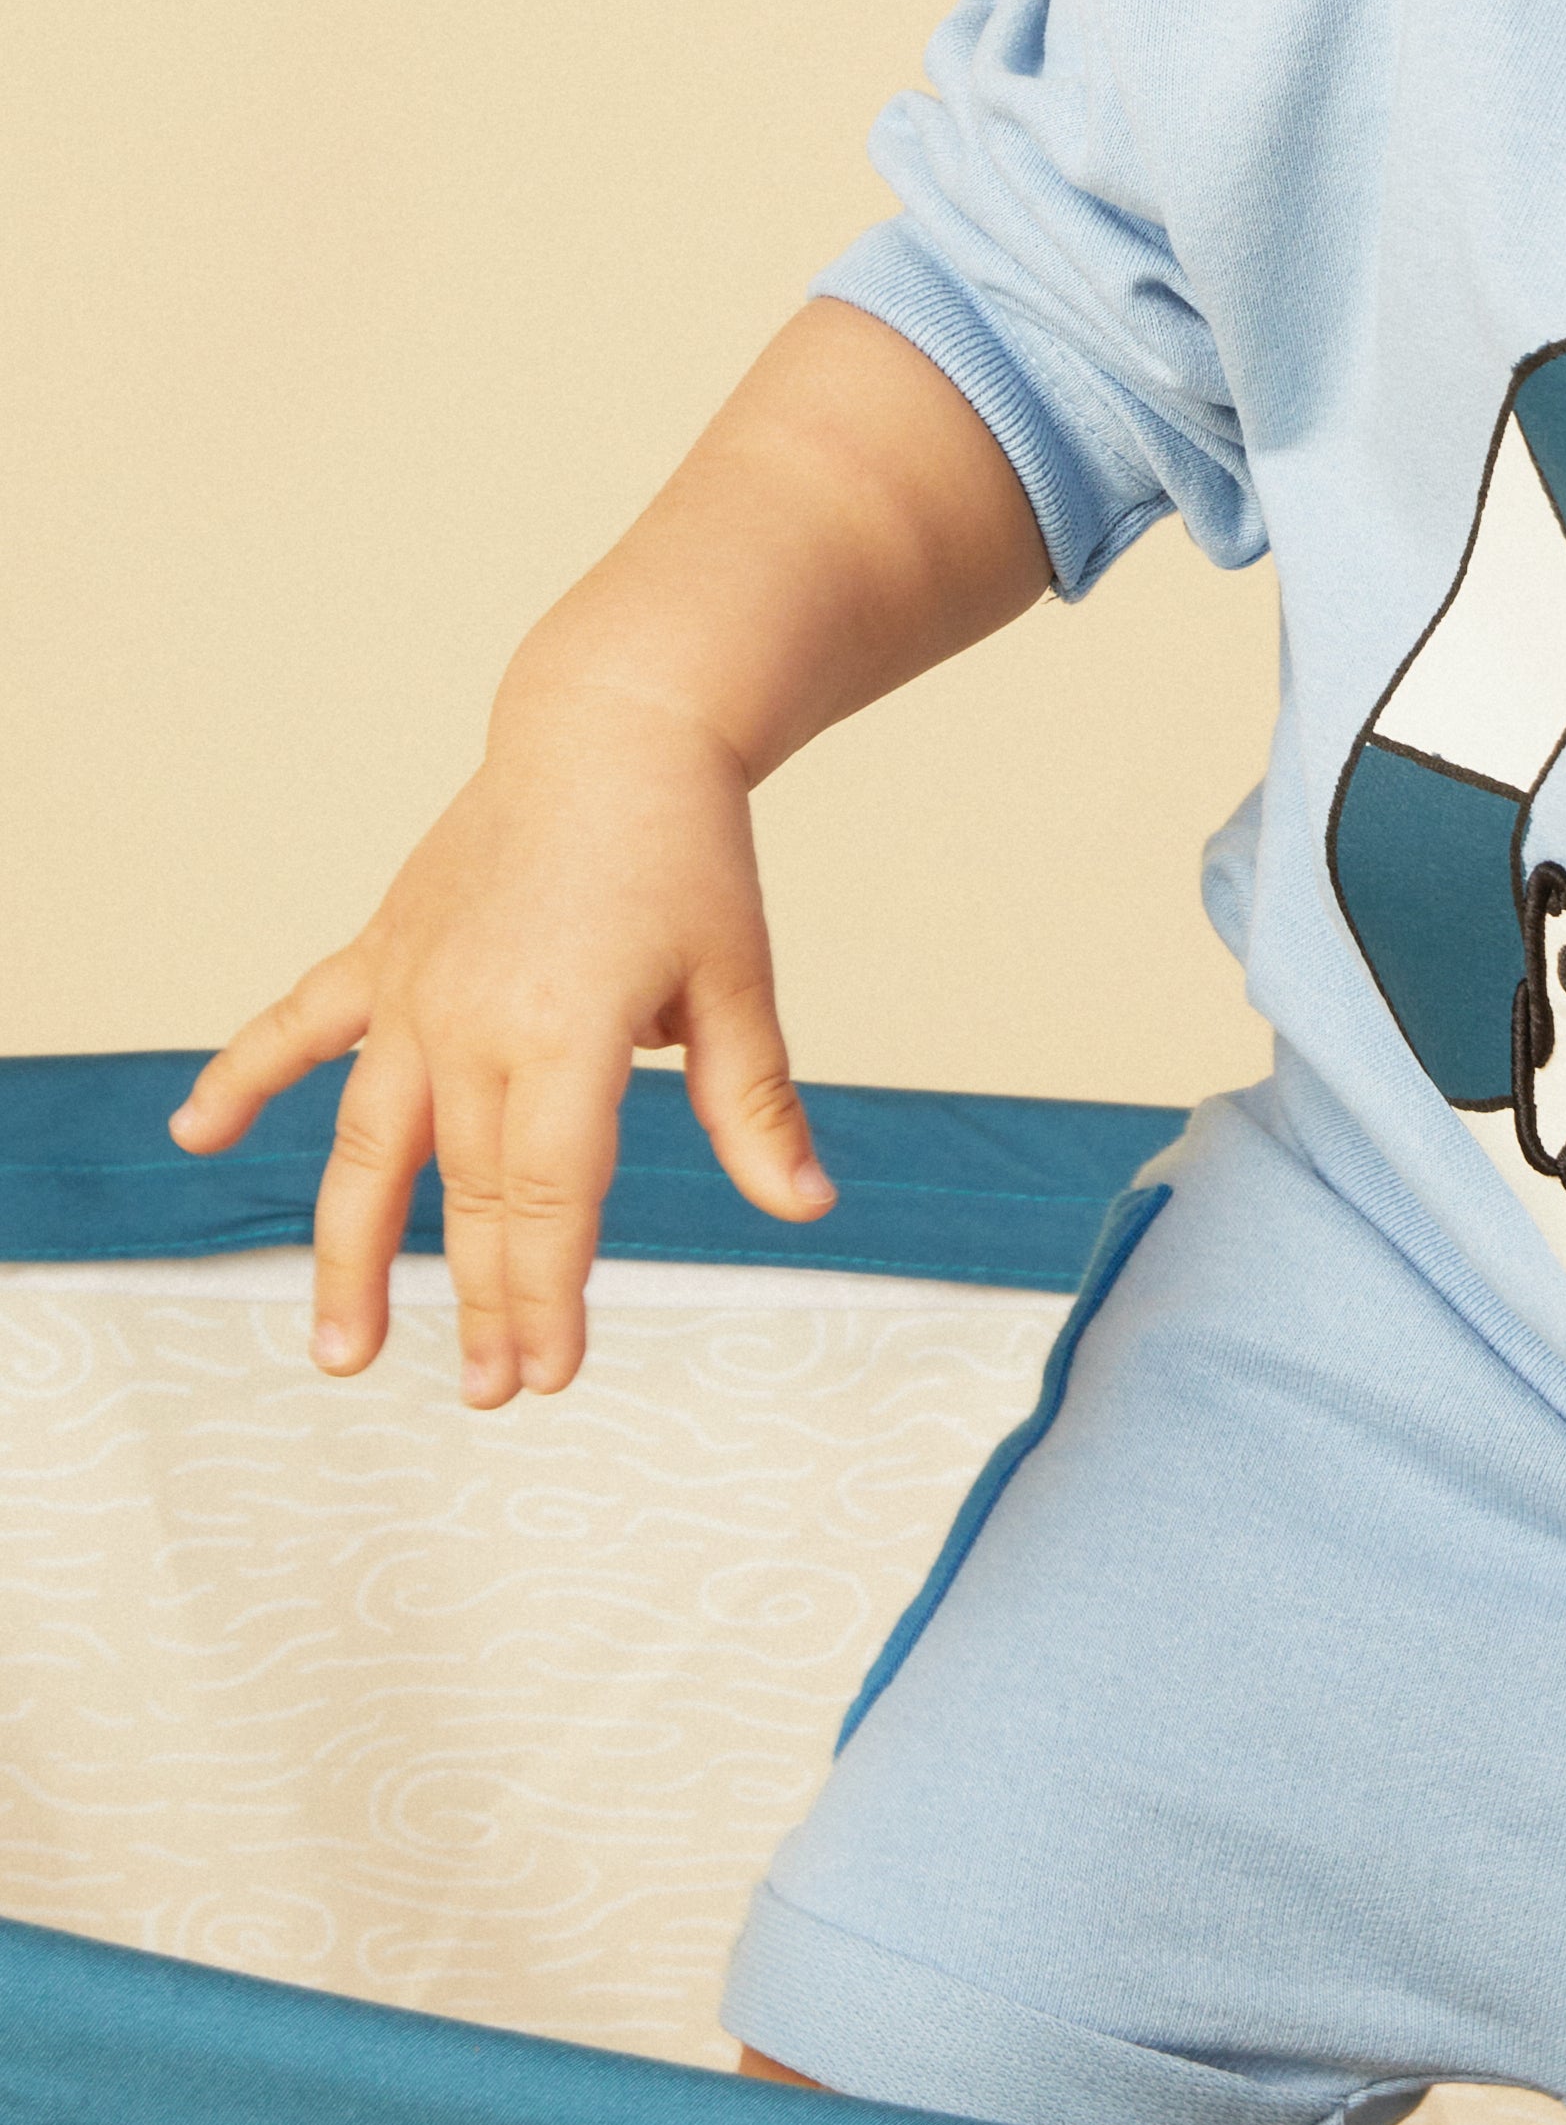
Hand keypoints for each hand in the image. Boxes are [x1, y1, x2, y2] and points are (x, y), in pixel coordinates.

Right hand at [169, 669, 829, 1406]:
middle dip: (480, 1302)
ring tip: (342, 1352)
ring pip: (370, 1144)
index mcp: (570, 1034)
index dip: (547, 1295)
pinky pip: (300, 1026)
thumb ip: (753, 1104)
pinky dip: (242, 1077)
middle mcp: (474, 1021)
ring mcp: (416, 989)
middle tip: (490, 1395)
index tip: (549, 1374)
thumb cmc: (687, 855)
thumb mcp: (739, 978)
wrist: (615, 729)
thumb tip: (808, 1205)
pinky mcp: (384, 953)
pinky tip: (197, 1136)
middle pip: (470, 1193)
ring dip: (351, 1252)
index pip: (550, 1199)